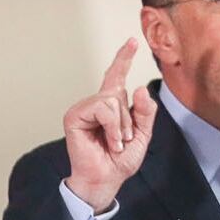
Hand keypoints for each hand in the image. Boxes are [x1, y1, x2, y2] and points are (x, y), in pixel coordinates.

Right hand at [64, 38, 157, 212]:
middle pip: (118, 90)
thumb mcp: (142, 135)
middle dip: (128, 118)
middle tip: (123, 140)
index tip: (132, 40)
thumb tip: (140, 88)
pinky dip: (112, 126)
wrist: (105, 179)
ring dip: (121, 124)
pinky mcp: (74, 116)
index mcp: (110, 106)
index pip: (116, 76)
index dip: (123, 58)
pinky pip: (103, 108)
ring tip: (115, 141)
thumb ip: (145, 112)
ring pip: (112, 100)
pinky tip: (109, 141)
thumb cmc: (119, 161)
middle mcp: (95, 103)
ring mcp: (83, 108)